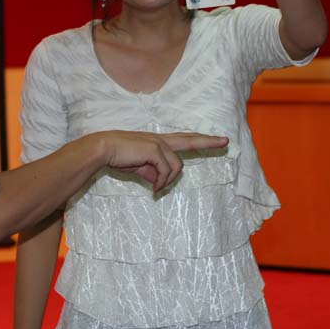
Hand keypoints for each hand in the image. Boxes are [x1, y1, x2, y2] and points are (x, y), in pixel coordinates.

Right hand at [99, 131, 228, 191]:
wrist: (104, 149)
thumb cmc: (118, 156)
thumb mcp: (139, 167)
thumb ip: (152, 172)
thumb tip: (160, 182)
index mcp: (157, 141)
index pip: (183, 139)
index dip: (199, 139)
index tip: (216, 139)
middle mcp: (161, 139)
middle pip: (190, 139)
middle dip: (208, 142)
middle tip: (225, 141)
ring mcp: (159, 143)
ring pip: (176, 166)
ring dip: (167, 181)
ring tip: (156, 189)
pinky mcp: (155, 149)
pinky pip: (166, 171)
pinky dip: (161, 182)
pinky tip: (154, 189)